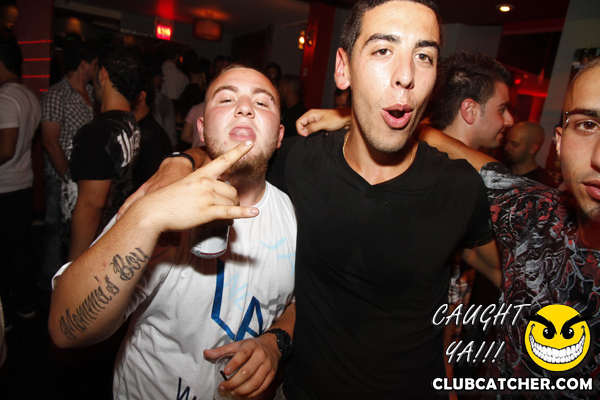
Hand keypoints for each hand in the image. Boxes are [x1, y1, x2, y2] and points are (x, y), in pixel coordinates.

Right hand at [130, 141, 258, 233]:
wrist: (153, 212)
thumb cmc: (166, 201)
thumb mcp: (183, 186)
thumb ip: (198, 187)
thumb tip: (210, 196)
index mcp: (200, 174)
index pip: (223, 160)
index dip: (238, 151)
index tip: (250, 143)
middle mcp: (206, 183)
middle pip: (232, 190)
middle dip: (232, 200)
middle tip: (226, 207)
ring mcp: (207, 197)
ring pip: (232, 202)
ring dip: (233, 209)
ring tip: (225, 216)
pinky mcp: (207, 211)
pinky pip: (230, 212)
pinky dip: (244, 213)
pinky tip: (254, 213)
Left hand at [204, 334, 280, 397]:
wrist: (272, 346)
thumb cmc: (251, 347)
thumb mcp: (237, 345)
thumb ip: (221, 350)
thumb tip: (206, 353)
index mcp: (251, 346)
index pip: (242, 355)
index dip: (234, 364)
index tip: (226, 372)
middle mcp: (261, 356)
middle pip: (247, 372)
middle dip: (234, 382)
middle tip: (224, 387)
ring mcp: (267, 366)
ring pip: (255, 382)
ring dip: (242, 390)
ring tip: (233, 392)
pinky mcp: (271, 375)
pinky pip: (262, 387)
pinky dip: (251, 394)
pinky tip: (243, 394)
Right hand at [296, 108, 350, 135]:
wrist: (347, 120)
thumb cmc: (337, 119)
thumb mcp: (324, 123)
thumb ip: (313, 127)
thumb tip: (305, 133)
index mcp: (311, 114)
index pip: (299, 123)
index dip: (300, 130)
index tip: (306, 136)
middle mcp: (312, 118)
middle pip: (302, 127)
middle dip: (305, 133)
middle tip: (312, 137)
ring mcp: (316, 122)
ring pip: (308, 131)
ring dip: (311, 135)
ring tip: (318, 136)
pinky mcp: (320, 127)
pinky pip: (313, 132)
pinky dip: (315, 135)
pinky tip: (321, 136)